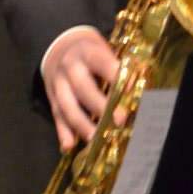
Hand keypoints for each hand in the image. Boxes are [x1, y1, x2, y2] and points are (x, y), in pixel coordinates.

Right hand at [42, 25, 120, 151]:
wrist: (61, 48)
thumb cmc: (92, 54)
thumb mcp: (103, 52)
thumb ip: (117, 71)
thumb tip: (140, 93)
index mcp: (86, 52)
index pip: (100, 61)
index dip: (114, 74)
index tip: (130, 88)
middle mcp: (69, 67)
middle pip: (82, 86)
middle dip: (100, 105)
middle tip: (119, 121)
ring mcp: (58, 83)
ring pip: (66, 105)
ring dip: (82, 124)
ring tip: (96, 140)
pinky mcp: (52, 98)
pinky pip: (56, 116)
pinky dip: (62, 132)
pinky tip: (69, 146)